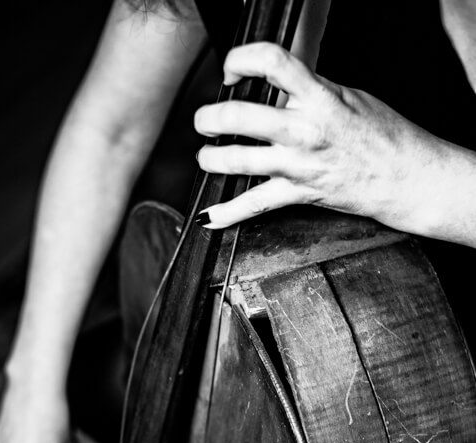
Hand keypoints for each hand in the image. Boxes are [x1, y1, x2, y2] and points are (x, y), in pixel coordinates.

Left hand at [193, 42, 451, 235]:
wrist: (405, 177)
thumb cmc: (383, 135)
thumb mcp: (349, 95)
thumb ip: (310, 88)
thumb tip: (278, 80)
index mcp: (319, 97)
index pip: (272, 63)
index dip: (242, 59)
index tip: (233, 70)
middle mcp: (304, 130)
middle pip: (241, 116)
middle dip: (211, 118)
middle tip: (204, 120)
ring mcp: (299, 164)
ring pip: (239, 161)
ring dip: (211, 159)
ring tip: (205, 157)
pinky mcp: (298, 193)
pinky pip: (255, 204)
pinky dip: (228, 213)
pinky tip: (210, 216)